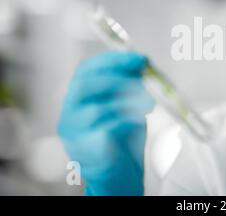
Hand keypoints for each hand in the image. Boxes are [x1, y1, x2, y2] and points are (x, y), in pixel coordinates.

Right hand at [58, 51, 154, 194]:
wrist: (122, 173)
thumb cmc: (123, 137)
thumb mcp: (127, 104)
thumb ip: (130, 85)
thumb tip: (142, 62)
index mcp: (78, 98)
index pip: (87, 69)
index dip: (113, 60)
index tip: (139, 58)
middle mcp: (69, 113)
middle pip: (85, 85)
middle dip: (118, 77)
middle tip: (143, 81)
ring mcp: (73, 133)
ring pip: (97, 108)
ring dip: (129, 101)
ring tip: (149, 102)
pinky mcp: (85, 150)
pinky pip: (106, 129)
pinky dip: (128, 120)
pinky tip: (140, 120)